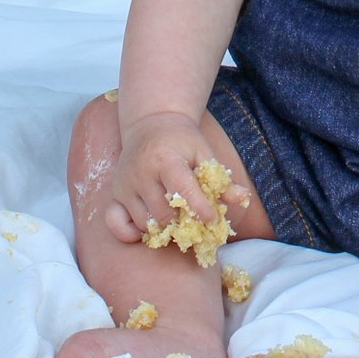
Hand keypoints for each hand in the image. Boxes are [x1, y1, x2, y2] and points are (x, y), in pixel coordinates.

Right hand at [104, 112, 229, 243]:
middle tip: (196, 221)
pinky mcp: (115, 195)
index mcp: (165, 159)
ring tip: (178, 218)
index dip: (200, 209)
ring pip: (146, 224)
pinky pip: (119, 226)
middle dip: (184, 223)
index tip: (213, 219)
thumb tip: (242, 198)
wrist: (150, 124)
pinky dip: (134, 233)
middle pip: (164, 215)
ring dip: (165, 228)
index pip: (183, 191)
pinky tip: (151, 226)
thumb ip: (221, 178)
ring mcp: (124, 185)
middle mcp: (140, 173)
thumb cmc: (182, 140)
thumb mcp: (204, 152)